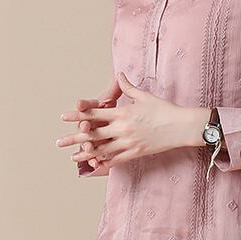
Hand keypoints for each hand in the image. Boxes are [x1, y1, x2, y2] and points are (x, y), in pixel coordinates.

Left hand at [59, 71, 207, 173]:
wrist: (181, 126)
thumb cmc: (164, 109)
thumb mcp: (144, 96)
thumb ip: (128, 87)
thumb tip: (119, 74)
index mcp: (123, 113)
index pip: (95, 114)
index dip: (77, 115)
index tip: (64, 116)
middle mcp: (123, 128)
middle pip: (93, 134)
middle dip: (74, 138)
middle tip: (59, 142)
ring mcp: (129, 142)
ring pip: (102, 150)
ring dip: (86, 153)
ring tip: (72, 157)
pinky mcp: (136, 153)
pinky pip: (117, 159)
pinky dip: (104, 162)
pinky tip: (94, 165)